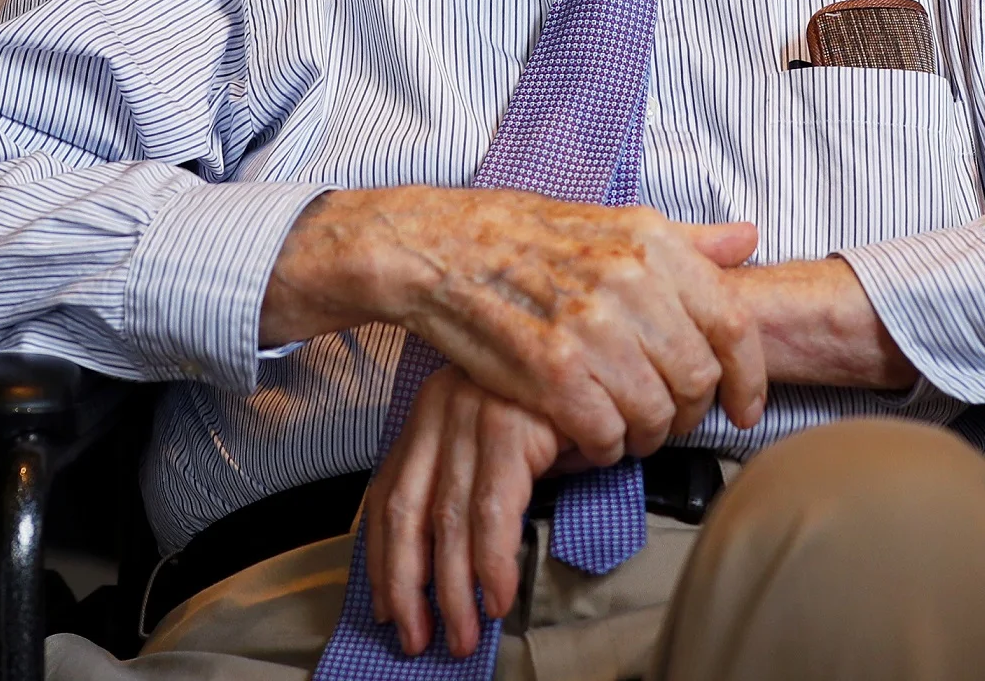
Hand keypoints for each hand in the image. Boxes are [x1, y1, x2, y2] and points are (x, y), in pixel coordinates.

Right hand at [262, 187, 765, 464]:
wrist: (444, 248)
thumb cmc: (532, 240)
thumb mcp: (614, 222)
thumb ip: (687, 242)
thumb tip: (747, 240)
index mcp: (652, 243)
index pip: (733, 324)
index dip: (748, 378)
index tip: (744, 405)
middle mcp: (628, 282)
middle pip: (696, 379)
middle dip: (688, 413)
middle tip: (666, 418)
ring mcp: (589, 328)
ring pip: (654, 414)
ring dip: (645, 435)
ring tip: (625, 427)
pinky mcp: (550, 370)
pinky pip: (605, 434)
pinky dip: (603, 447)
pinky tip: (590, 435)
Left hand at [365, 365, 577, 658]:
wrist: (602, 347)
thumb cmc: (557, 397)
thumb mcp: (500, 431)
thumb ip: (474, 477)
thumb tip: (456, 560)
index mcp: (429, 410)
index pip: (386, 494)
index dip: (382, 558)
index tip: (385, 605)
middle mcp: (440, 408)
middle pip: (404, 512)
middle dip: (406, 586)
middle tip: (416, 638)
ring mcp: (471, 414)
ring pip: (446, 521)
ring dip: (453, 591)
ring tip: (464, 634)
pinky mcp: (509, 426)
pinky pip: (493, 513)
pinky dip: (493, 564)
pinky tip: (499, 597)